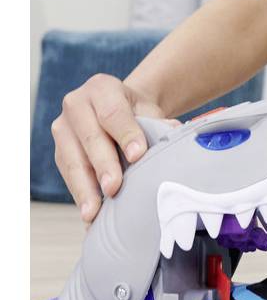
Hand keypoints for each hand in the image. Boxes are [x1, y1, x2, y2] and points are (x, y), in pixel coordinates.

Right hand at [52, 75, 167, 224]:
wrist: (120, 109)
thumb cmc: (138, 112)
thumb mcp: (149, 110)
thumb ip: (159, 123)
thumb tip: (176, 134)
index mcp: (101, 88)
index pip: (113, 113)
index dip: (126, 135)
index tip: (138, 156)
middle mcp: (75, 104)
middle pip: (90, 138)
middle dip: (103, 165)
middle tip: (113, 187)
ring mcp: (63, 128)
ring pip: (72, 159)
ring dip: (84, 187)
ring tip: (94, 211)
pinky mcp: (58, 150)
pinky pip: (67, 174)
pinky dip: (79, 193)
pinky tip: (88, 212)